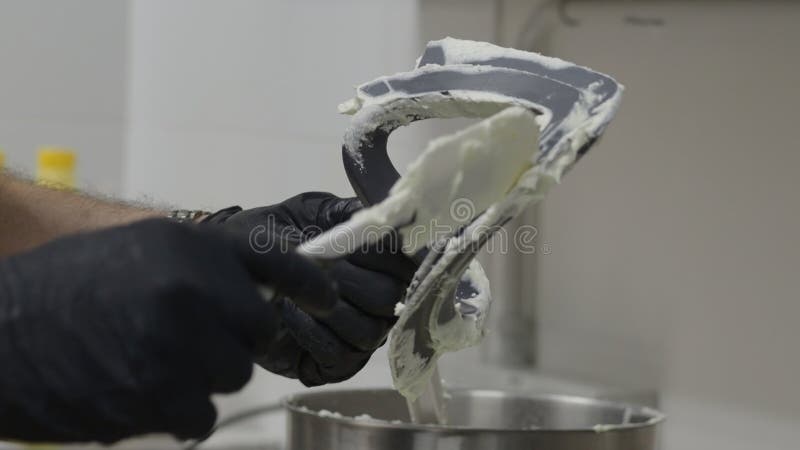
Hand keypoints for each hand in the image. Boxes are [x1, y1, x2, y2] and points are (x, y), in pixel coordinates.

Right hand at [0, 219, 335, 443]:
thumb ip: (204, 264)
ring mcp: (174, 349)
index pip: (274, 262)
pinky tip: (141, 389)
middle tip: (193, 335)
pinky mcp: (155, 402)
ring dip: (202, 375)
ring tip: (151, 359)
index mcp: (186, 247)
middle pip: (258, 333)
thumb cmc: (65, 287)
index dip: (307, 283)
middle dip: (233, 337)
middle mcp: (189, 292)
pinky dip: (179, 410)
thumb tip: (257, 286)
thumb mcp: (138, 248)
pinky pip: (201, 416)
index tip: (325, 297)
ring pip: (229, 377)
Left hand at [205, 192, 415, 385]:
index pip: (405, 264)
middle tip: (324, 267)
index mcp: (380, 266)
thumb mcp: (308, 212)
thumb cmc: (274, 237)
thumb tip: (378, 212)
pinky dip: (314, 334)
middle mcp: (376, 303)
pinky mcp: (333, 364)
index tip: (356, 241)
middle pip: (390, 300)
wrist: (230, 269)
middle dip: (355, 281)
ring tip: (301, 291)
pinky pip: (339, 355)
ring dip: (333, 309)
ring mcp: (358, 336)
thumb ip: (343, 211)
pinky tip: (289, 315)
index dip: (386, 254)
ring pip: (369, 332)